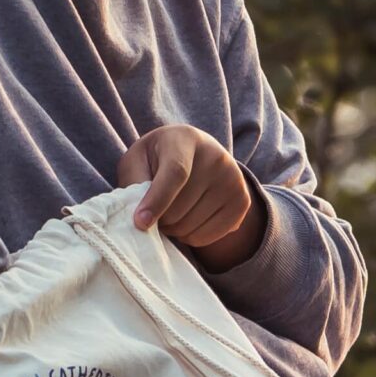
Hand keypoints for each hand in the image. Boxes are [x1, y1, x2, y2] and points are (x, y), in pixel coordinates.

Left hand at [115, 124, 267, 269]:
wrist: (194, 155)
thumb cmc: (156, 159)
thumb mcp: (137, 161)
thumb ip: (133, 182)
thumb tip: (141, 219)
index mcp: (185, 139)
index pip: (176, 173)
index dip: (156, 201)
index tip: (140, 223)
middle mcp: (215, 156)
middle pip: (180, 208)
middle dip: (159, 219)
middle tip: (154, 211)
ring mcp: (233, 179)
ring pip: (191, 226)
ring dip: (173, 230)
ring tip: (171, 213)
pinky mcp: (242, 201)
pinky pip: (208, 237)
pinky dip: (190, 237)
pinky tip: (187, 219)